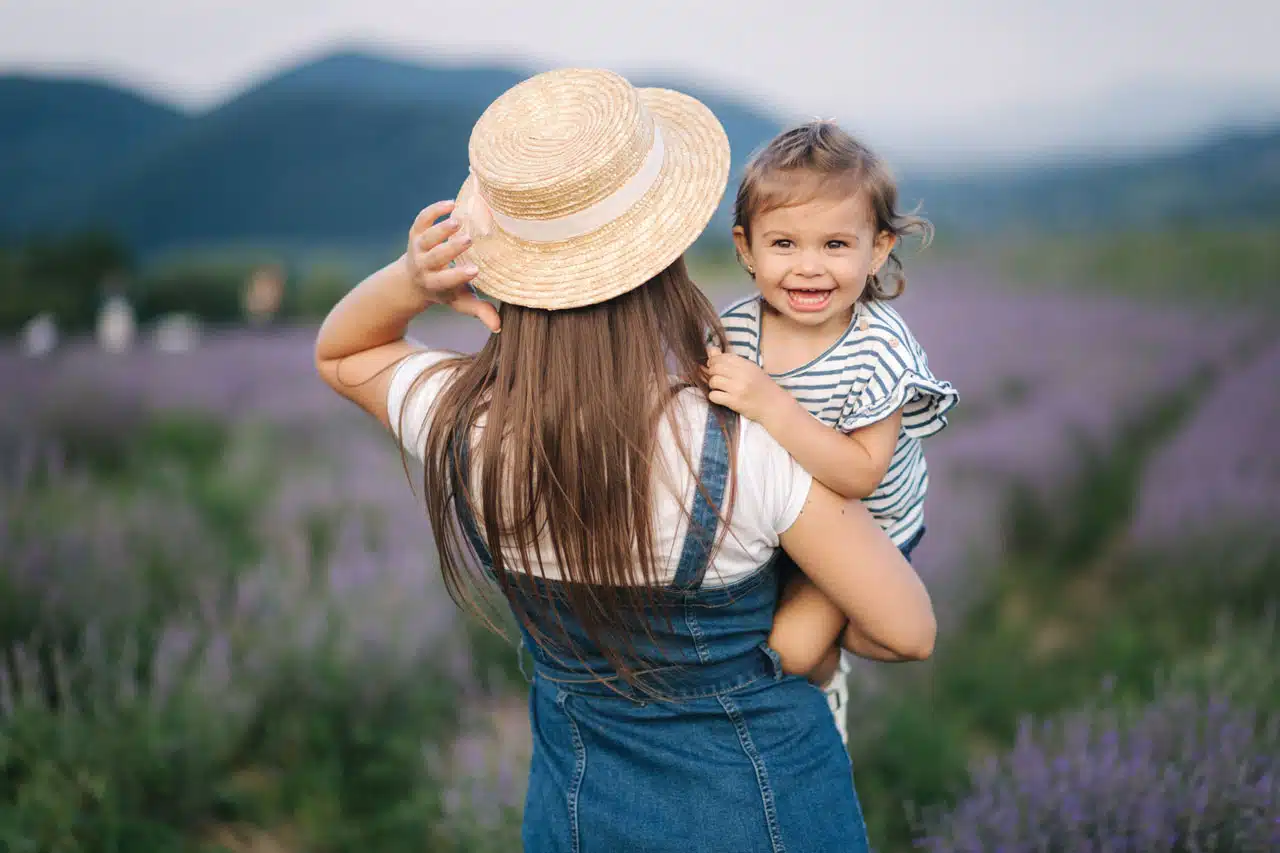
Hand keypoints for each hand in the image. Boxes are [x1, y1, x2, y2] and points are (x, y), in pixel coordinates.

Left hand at [405, 200, 500, 332]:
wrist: (412, 279)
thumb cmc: (444, 290)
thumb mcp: (459, 301)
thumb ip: (478, 311)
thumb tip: (499, 326)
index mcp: (434, 284)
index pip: (446, 281)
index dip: (459, 276)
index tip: (476, 270)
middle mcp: (423, 265)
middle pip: (434, 257)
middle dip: (450, 249)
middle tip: (468, 240)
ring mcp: (417, 247)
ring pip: (426, 236)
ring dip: (441, 228)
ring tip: (458, 220)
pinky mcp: (416, 231)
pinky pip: (422, 219)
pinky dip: (434, 210)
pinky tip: (451, 204)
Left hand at [705, 347, 789, 423]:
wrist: (774, 405)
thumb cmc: (762, 386)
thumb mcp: (751, 369)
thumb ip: (731, 360)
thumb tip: (711, 349)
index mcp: (747, 365)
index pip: (722, 357)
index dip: (714, 360)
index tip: (714, 366)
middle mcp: (742, 375)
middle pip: (715, 368)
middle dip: (711, 372)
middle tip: (716, 377)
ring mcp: (738, 388)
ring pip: (713, 381)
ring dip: (713, 385)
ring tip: (720, 388)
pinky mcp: (734, 402)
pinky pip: (714, 396)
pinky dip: (714, 396)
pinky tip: (721, 397)